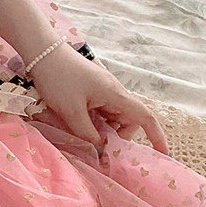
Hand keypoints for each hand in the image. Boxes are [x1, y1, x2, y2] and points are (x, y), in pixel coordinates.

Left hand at [26, 44, 168, 155]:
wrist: (42, 52)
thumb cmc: (58, 79)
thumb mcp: (72, 112)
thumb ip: (88, 134)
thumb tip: (102, 151)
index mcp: (116, 95)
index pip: (145, 118)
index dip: (156, 136)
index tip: (163, 154)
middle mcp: (114, 92)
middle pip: (127, 121)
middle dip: (116, 137)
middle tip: (96, 148)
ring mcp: (103, 91)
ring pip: (112, 118)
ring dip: (102, 130)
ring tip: (81, 133)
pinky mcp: (92, 90)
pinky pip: (100, 111)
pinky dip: (93, 121)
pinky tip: (77, 124)